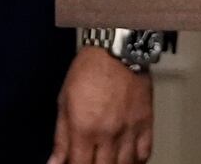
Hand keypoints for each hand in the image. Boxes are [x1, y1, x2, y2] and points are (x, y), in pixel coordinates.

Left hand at [48, 47, 153, 163]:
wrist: (117, 48)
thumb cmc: (89, 68)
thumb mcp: (64, 101)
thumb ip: (61, 137)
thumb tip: (54, 162)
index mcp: (84, 129)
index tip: (74, 163)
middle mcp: (108, 133)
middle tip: (90, 159)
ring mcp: (129, 129)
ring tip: (108, 161)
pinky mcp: (146, 122)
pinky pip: (145, 153)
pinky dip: (137, 161)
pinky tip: (128, 159)